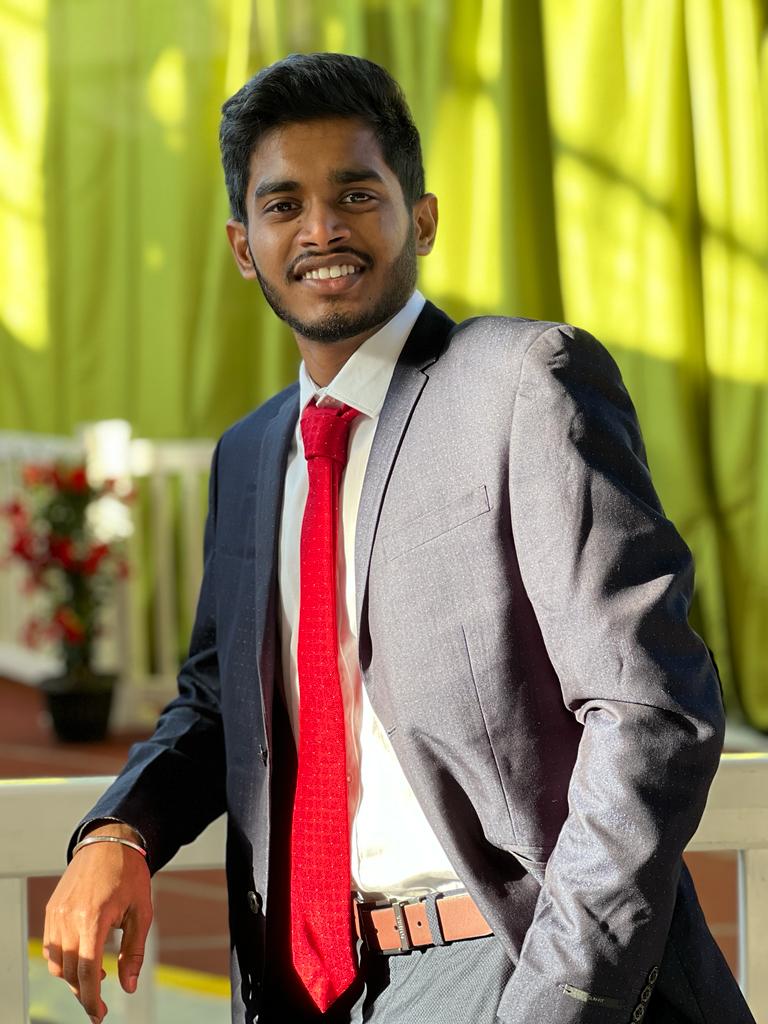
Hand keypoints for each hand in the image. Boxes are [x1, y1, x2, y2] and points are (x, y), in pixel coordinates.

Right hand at [43, 824, 152, 1022]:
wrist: (110, 842)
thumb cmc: (130, 875)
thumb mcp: (142, 912)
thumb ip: (134, 952)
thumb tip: (129, 987)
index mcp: (94, 917)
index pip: (87, 970)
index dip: (91, 998)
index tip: (99, 1016)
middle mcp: (69, 917)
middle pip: (70, 971)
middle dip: (83, 992)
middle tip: (99, 1003)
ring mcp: (57, 913)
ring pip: (57, 963)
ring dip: (73, 977)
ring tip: (97, 975)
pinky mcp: (51, 909)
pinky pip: (51, 947)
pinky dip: (64, 960)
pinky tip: (83, 957)